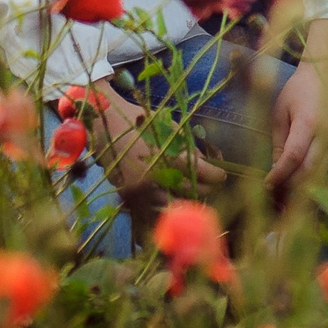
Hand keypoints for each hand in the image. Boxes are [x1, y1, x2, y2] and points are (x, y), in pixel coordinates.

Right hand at [88, 80, 227, 193]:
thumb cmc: (140, 121)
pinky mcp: (128, 195)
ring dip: (185, 199)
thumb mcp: (169, 127)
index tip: (221, 175)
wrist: (106, 124)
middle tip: (211, 185)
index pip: (201, 172)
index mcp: (168, 157)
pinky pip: (152, 205)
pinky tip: (172, 196)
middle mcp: (156, 177)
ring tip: (193, 193)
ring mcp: (140, 189)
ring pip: (172, 203)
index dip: (215, 174)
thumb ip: (188, 147)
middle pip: (190, 191)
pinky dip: (164, 202)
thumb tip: (205, 164)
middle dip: (204, 189)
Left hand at [266, 29, 327, 189]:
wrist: (327, 76)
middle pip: (310, 172)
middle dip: (290, 188)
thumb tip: (275, 169)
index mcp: (308, 123)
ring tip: (283, 195)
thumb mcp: (280, 111)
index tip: (266, 184)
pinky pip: (324, 169)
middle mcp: (325, 136)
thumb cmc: (298, 90)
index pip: (294, 157)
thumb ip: (278, 142)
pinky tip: (296, 183)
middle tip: (273, 195)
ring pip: (319, 175)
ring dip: (301, 188)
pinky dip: (310, 179)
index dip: (279, 174)